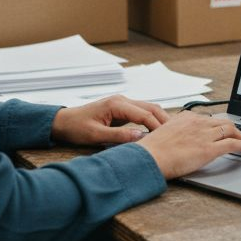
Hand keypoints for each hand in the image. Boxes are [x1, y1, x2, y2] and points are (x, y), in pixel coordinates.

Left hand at [50, 95, 169, 145]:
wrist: (63, 122)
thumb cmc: (76, 128)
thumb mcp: (96, 136)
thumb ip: (119, 137)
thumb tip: (141, 138)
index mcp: (117, 104)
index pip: (145, 114)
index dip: (157, 127)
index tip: (167, 139)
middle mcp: (122, 100)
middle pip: (151, 107)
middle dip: (164, 120)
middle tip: (176, 135)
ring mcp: (123, 104)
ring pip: (148, 108)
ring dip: (159, 119)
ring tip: (171, 134)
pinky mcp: (122, 110)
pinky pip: (142, 113)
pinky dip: (152, 120)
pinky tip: (157, 131)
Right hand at [136, 112, 240, 178]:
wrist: (149, 157)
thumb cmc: (152, 150)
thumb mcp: (163, 133)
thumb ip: (174, 132)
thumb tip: (178, 139)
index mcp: (185, 118)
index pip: (207, 118)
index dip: (217, 124)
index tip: (220, 128)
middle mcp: (197, 123)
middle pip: (222, 121)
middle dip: (233, 127)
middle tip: (238, 134)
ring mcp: (204, 135)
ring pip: (230, 130)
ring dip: (240, 135)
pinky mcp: (209, 149)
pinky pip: (232, 144)